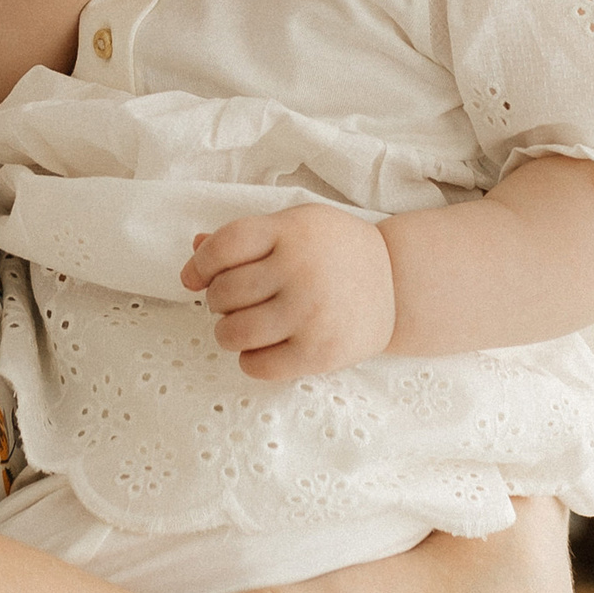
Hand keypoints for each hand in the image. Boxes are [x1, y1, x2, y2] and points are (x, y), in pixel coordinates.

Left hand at [181, 205, 395, 378]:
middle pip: (224, 292)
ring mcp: (310, 313)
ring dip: (228, 332)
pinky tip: (263, 348)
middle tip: (236, 302)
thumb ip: (248, 236)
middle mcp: (300, 270)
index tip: (194, 278)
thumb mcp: (298, 227)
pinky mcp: (319, 351)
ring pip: (233, 332)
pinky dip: (249, 359)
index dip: (199, 265)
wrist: (399, 284)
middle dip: (219, 300)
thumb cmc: (336, 252)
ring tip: (245, 326)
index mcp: (292, 231)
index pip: (223, 247)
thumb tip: (195, 246)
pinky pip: (257, 365)